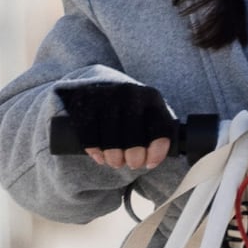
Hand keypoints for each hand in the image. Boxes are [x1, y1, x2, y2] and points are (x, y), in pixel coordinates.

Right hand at [53, 82, 183, 170]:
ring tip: (115, 161)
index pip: (160, 128)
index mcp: (151, 97)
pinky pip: (89, 135)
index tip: (150, 163)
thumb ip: (158, 130)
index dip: (156, 151)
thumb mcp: (149, 112)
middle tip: (132, 164)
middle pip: (134, 138)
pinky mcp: (85, 102)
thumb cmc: (131, 108)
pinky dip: (95, 150)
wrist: (101, 84)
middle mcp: (130, 93)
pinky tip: (100, 156)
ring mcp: (106, 96)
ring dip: (114, 158)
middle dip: (134, 158)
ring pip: (111, 140)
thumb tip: (162, 157)